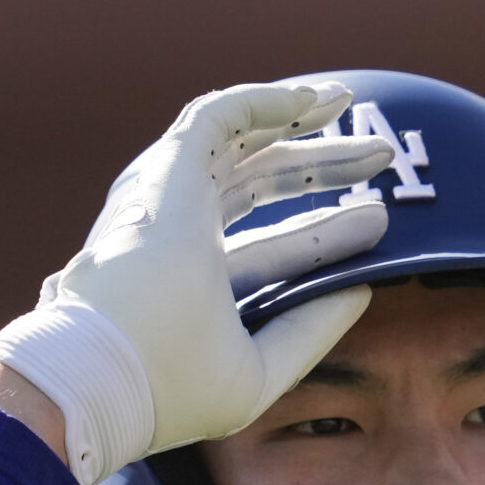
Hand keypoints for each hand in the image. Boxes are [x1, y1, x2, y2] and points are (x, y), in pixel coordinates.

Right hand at [0, 81, 396, 484]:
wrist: (102, 374)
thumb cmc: (169, 385)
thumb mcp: (257, 369)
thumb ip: (308, 332)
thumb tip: (362, 290)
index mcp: (192, 283)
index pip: (267, 245)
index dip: (321, 233)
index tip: (378, 222)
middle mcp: (176, 231)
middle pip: (259, 183)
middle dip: (320, 166)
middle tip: (381, 157)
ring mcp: (167, 197)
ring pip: (243, 142)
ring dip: (297, 120)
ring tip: (350, 102)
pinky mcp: (167, 168)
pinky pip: (222, 114)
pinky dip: (267, 101)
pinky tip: (312, 100)